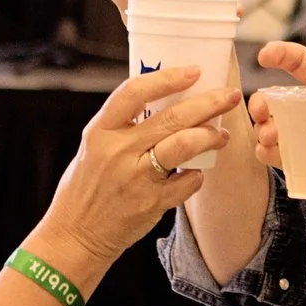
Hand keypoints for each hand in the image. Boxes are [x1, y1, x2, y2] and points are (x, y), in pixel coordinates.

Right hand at [29, 66, 241, 275]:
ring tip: (221, 135)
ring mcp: (136, 178)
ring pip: (184, 146)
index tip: (193, 71)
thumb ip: (122, 126)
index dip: (167, 78)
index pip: (134, 92)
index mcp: (100, 131)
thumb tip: (163, 101)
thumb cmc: (86, 186)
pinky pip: (187, 183)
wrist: (76, 234)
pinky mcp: (151, 204)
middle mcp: (118, 152)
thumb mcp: (94, 147)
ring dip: (210, 136)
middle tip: (230, 96)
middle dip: (208, 103)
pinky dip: (197, 176)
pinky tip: (197, 173)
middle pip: (172, 118)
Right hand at [245, 42, 305, 242]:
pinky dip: (267, 152)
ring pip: (275, 127)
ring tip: (269, 136)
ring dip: (263, 127)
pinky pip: (281, 157)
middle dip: (264, 99)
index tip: (266, 55)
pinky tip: (267, 152)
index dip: (287, 57)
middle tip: (260, 109)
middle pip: (283, 99)